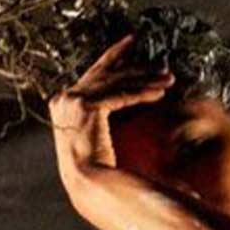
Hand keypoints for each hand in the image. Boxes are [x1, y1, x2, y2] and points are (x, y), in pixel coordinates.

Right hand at [48, 33, 172, 170]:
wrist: (85, 183)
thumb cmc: (92, 170)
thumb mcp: (93, 137)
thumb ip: (97, 119)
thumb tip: (114, 110)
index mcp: (62, 103)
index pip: (93, 75)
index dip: (113, 58)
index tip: (130, 46)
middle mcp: (63, 98)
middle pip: (105, 74)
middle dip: (134, 66)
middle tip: (158, 62)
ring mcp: (72, 100)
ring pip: (115, 83)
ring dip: (145, 80)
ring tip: (167, 79)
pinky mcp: (85, 106)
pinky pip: (120, 96)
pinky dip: (141, 94)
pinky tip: (159, 94)